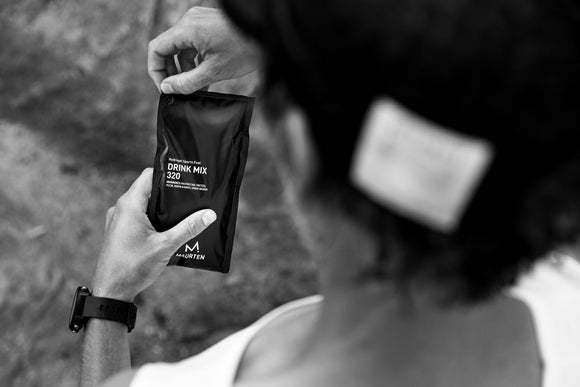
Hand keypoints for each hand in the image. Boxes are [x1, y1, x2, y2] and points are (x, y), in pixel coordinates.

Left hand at [91, 168, 215, 301]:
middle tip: (193, 194)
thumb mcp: (165, 246)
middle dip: (170, 192)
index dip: (169, 173)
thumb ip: (188, 228)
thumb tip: (209, 214)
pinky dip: (154, 219)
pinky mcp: (120, 232)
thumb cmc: (133, 267)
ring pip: (145, 204)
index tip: (187, 176)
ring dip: (163, 208)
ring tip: (186, 211)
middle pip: (149, 189)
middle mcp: (121, 208)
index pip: (150, 175)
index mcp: (130, 204)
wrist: (110, 292)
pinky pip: (139, 217)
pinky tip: (171, 229)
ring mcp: (119, 220)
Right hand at [148, 6, 259, 93]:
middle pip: (167, 48)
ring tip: (195, 87)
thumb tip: (167, 88)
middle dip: (172, 71)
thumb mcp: (213, 72)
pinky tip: (204, 77)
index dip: (156, 71)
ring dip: (184, 68)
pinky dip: (195, 59)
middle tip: (180, 90)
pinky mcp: (209, 25)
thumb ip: (187, 82)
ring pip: (181, 47)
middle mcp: (190, 21)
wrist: (268, 34)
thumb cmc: (244, 51)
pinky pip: (193, 43)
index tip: (165, 88)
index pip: (156, 49)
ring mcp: (199, 21)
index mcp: (187, 29)